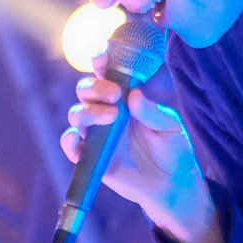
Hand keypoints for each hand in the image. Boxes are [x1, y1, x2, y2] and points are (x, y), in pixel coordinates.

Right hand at [61, 55, 224, 242]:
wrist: (173, 185)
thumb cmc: (173, 149)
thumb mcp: (170, 126)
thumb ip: (153, 111)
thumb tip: (135, 95)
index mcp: (125, 97)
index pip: (106, 74)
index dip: (99, 61)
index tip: (101, 57)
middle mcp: (106, 111)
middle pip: (85, 90)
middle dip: (94, 87)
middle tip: (114, 94)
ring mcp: (97, 134)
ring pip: (76, 114)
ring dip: (87, 111)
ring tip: (111, 117)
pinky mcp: (91, 157)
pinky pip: (71, 146)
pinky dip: (68, 140)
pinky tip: (78, 137)